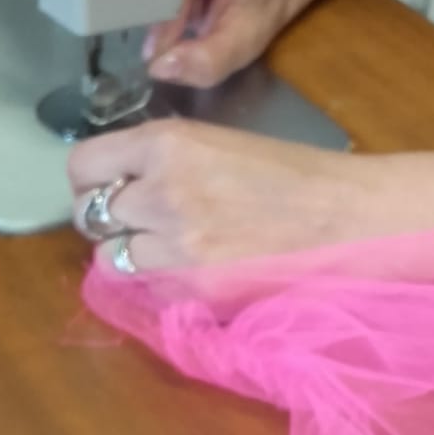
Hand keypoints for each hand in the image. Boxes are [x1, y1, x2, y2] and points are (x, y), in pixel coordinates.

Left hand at [69, 118, 433, 272]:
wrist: (350, 219)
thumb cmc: (294, 177)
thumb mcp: (218, 145)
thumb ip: (164, 161)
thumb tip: (116, 184)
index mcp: (169, 142)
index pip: (83, 164)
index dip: (90, 179)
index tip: (103, 186)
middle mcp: (163, 190)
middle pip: (88, 214)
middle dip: (106, 220)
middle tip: (136, 223)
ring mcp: (177, 244)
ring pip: (109, 259)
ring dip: (130, 256)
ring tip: (167, 250)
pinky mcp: (196, 288)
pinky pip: (148, 291)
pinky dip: (160, 285)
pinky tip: (195, 271)